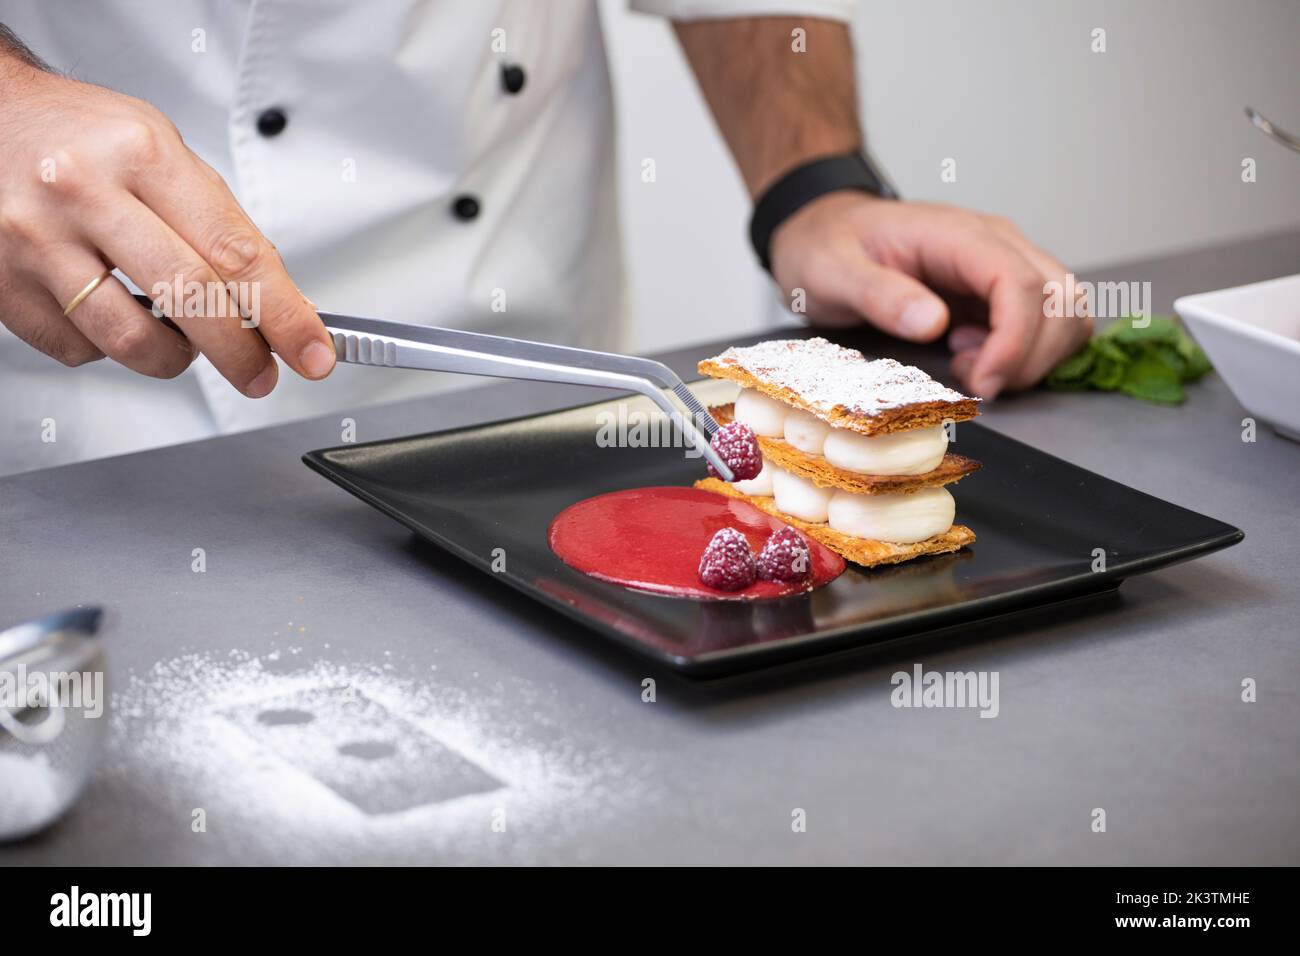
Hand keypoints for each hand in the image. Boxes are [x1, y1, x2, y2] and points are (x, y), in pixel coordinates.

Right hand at [0, 60, 333, 394]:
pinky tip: (114, 314)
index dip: (285, 315)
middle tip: (262, 373)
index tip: (313, 352)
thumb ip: (217, 223)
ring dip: (175, 358)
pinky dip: (110, 349)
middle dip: (242, 353)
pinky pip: (79, 349)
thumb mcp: (161, 150)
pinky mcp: (2, 283)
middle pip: (190, 299)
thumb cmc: (80, 134)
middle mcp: (83, 193)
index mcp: (141, 154)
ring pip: (131, 340)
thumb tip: (280, 301)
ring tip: (184, 343)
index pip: (235, 253)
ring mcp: (34, 240)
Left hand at [768, 192, 1091, 398]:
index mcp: (956, 234)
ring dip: (1035, 355)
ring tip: (973, 368)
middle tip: (977, 384)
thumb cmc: (826, 247)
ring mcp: (1004, 264)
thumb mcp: (832, 272)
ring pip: (1065, 311)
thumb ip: (879, 294)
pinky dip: (1029, 352)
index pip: (1020, 283)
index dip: (1015, 340)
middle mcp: (995, 243)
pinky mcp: (1001, 290)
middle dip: (1031, 356)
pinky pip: (1047, 321)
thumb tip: (933, 323)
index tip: (984, 382)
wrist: (824, 232)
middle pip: (1059, 299)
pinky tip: (978, 358)